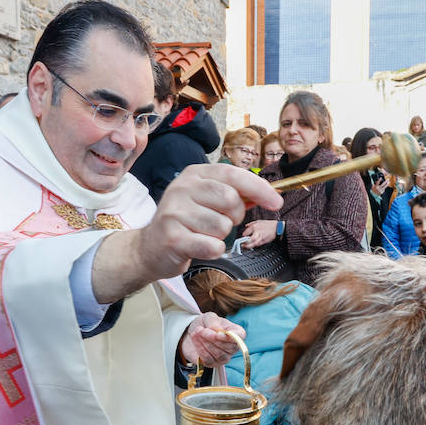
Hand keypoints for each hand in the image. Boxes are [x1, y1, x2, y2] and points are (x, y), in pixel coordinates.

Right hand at [135, 164, 280, 277]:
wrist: (149, 247)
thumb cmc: (185, 222)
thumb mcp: (205, 199)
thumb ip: (234, 193)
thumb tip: (269, 195)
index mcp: (193, 174)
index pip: (232, 174)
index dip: (259, 188)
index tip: (276, 202)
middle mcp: (182, 188)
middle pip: (230, 200)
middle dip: (235, 216)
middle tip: (222, 222)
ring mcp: (174, 212)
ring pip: (223, 226)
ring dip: (221, 235)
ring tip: (203, 235)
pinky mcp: (173, 238)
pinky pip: (213, 246)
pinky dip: (213, 250)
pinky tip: (198, 247)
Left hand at [178, 314, 244, 368]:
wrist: (193, 333)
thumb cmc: (206, 324)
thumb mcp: (209, 317)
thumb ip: (214, 321)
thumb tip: (217, 330)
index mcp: (237, 333)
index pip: (240, 337)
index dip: (230, 338)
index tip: (218, 334)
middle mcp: (233, 348)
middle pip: (229, 347)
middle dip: (212, 338)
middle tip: (200, 329)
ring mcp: (224, 358)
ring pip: (219, 355)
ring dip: (205, 343)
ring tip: (196, 333)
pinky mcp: (212, 364)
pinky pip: (209, 360)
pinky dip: (200, 349)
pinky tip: (195, 340)